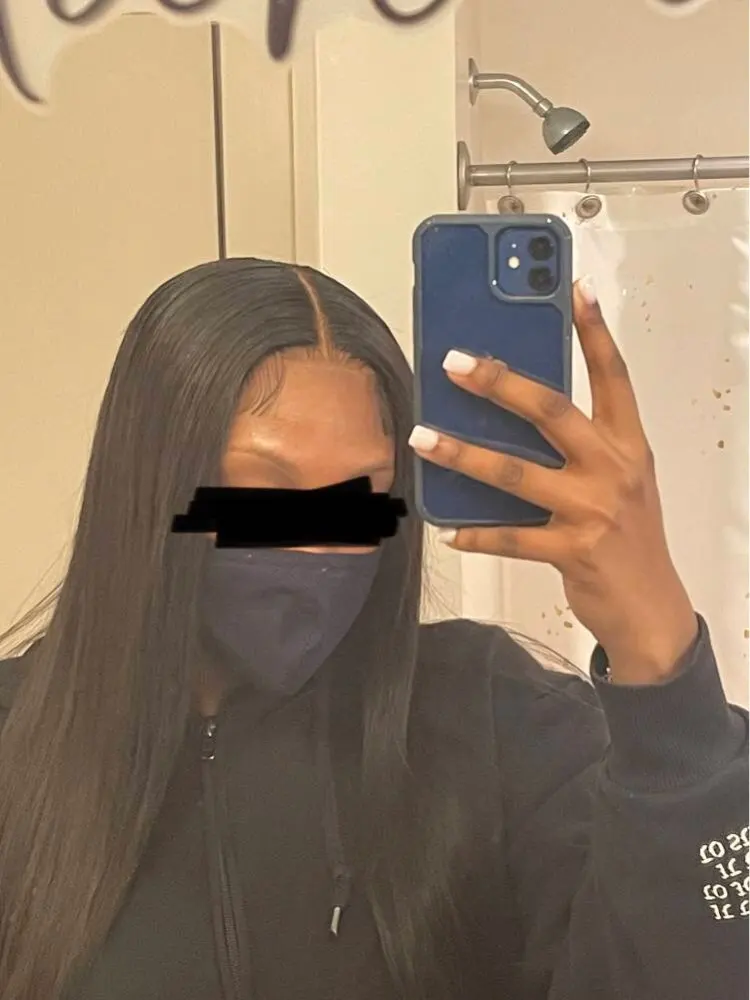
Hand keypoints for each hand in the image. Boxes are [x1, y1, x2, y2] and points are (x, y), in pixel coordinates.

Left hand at [408, 278, 697, 683]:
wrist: (651, 608)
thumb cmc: (626, 535)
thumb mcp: (617, 481)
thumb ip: (579, 447)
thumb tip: (511, 413)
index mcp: (627, 444)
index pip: (614, 377)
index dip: (595, 332)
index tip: (574, 290)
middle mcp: (614, 469)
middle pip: (553, 412)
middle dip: (501, 383)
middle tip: (456, 363)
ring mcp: (594, 510)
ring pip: (517, 473)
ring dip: (463, 454)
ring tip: (423, 437)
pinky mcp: (573, 551)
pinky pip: (511, 537)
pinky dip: (476, 533)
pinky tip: (447, 528)